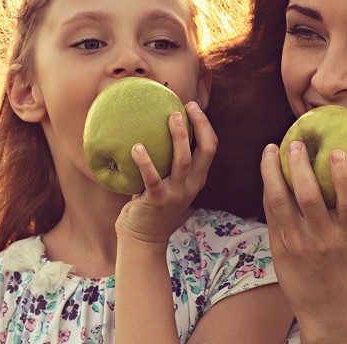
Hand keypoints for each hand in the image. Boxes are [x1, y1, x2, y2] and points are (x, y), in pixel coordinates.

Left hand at [115, 101, 217, 244]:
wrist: (143, 239)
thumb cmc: (151, 204)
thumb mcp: (167, 183)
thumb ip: (166, 162)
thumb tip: (151, 128)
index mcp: (196, 179)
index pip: (210, 148)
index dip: (205, 126)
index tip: (193, 107)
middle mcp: (190, 185)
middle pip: (205, 151)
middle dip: (200, 126)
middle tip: (186, 107)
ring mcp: (176, 194)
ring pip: (183, 161)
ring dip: (178, 137)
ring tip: (170, 117)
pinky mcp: (157, 201)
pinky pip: (152, 178)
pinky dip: (145, 162)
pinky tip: (136, 147)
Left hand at [260, 141, 346, 322]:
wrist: (327, 309)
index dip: (344, 175)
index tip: (337, 151)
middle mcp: (323, 239)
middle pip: (309, 196)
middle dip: (299, 165)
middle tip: (295, 143)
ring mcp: (298, 244)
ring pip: (280, 201)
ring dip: (272, 172)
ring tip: (270, 150)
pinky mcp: (279, 249)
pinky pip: (270, 213)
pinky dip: (268, 190)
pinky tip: (268, 174)